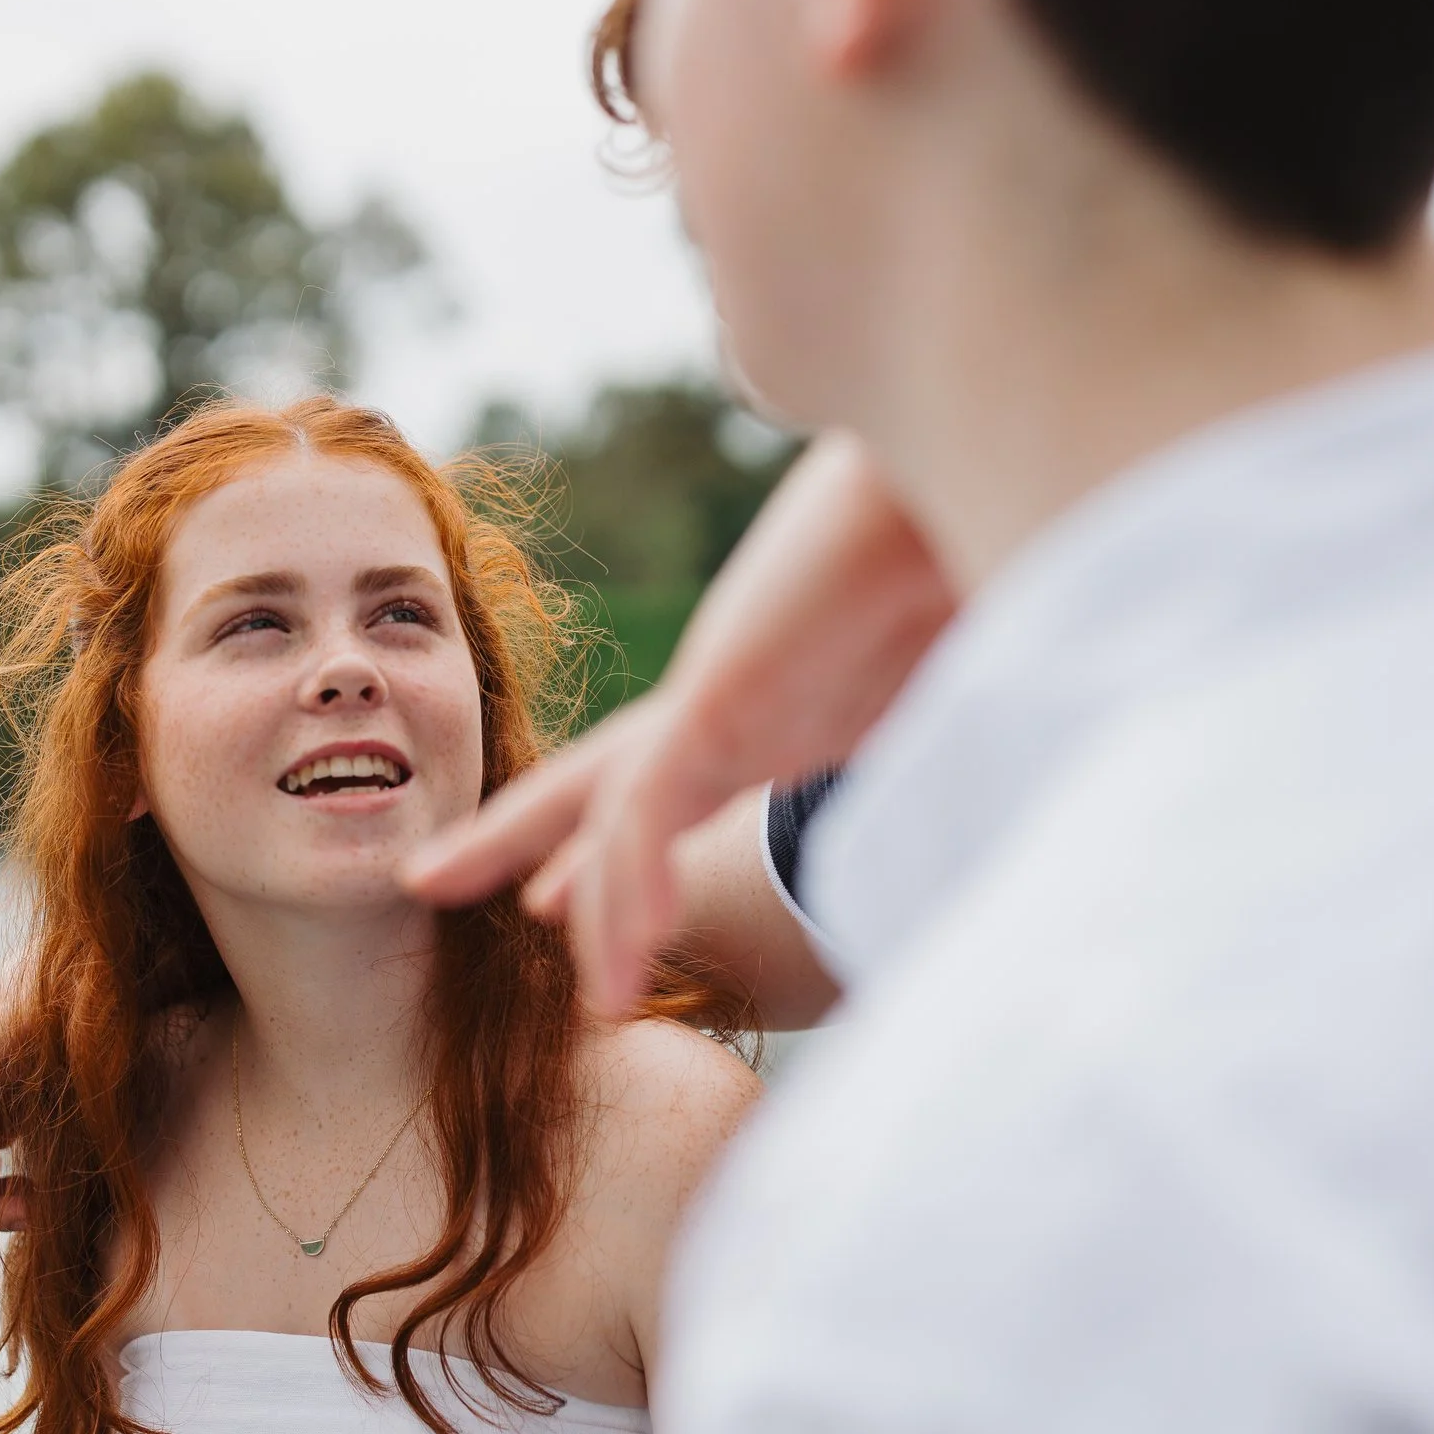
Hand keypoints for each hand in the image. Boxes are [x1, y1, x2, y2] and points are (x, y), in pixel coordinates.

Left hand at [406, 431, 955, 1011]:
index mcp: (781, 694)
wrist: (969, 455)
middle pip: (603, 780)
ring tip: (567, 977)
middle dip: (520, 835)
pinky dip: (628, 880)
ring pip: (619, 811)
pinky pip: (650, 806)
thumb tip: (1002, 793)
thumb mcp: (956, 673)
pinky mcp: (730, 688)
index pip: (670, 772)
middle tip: (431, 879)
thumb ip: (942, 738)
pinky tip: (609, 947)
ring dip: (586, 896)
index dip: (611, 835)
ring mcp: (730, 690)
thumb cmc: (976, 542)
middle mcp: (739, 692)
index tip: (550, 893)